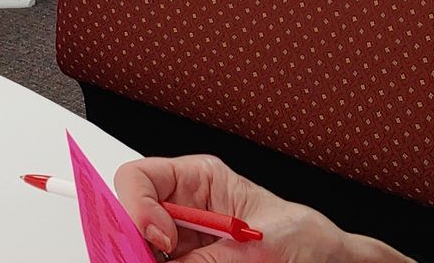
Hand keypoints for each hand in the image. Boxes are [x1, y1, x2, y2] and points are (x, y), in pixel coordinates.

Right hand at [116, 156, 394, 262]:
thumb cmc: (304, 239)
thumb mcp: (260, 246)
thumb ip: (212, 257)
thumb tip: (170, 262)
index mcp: (197, 181)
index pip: (140, 178)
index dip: (136, 205)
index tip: (157, 238)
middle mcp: (181, 212)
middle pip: (130, 220)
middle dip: (132, 243)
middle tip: (148, 259)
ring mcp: (182, 246)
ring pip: (141, 251)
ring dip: (148, 258)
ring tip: (172, 261)